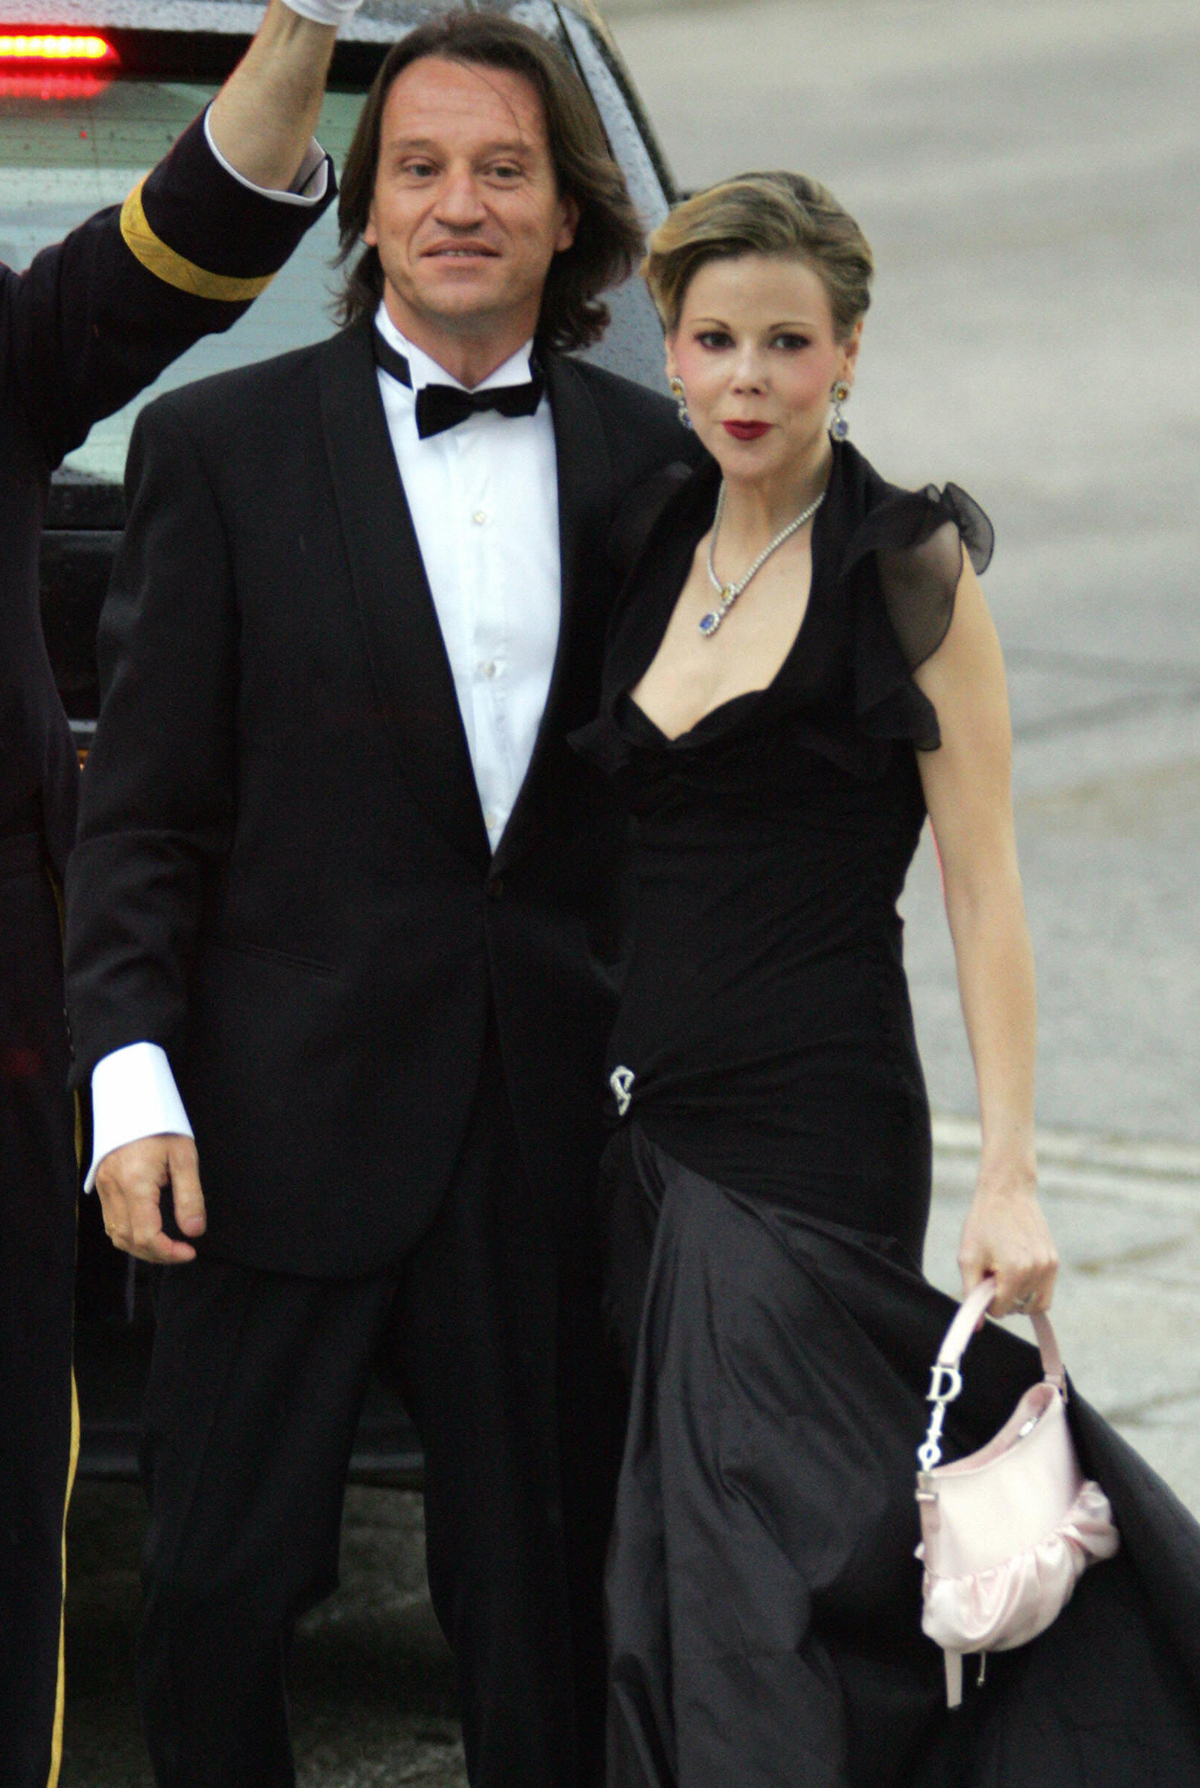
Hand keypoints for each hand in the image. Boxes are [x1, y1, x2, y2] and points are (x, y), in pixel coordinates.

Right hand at [94, 1134, 205, 1264]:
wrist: (133, 1101)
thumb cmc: (161, 1125)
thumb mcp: (184, 1157)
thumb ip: (190, 1197)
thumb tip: (194, 1231)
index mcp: (134, 1182)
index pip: (146, 1234)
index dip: (168, 1252)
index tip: (189, 1251)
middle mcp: (113, 1189)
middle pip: (129, 1240)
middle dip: (157, 1253)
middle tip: (182, 1252)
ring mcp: (103, 1187)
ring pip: (116, 1234)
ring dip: (141, 1247)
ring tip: (167, 1246)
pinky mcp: (100, 1184)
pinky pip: (110, 1221)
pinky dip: (128, 1234)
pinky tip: (148, 1231)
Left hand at [957, 1168, 1057, 1318]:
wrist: (1007, 1193)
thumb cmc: (983, 1224)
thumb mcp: (968, 1258)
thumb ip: (971, 1294)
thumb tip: (977, 1328)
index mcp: (1015, 1272)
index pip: (1001, 1310)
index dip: (987, 1300)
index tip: (983, 1280)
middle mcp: (1038, 1272)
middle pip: (1019, 1308)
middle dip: (1004, 1297)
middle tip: (993, 1271)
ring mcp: (1050, 1267)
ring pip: (1035, 1304)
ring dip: (1019, 1296)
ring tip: (1005, 1270)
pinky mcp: (1055, 1262)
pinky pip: (1045, 1292)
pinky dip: (1031, 1288)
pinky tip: (1018, 1269)